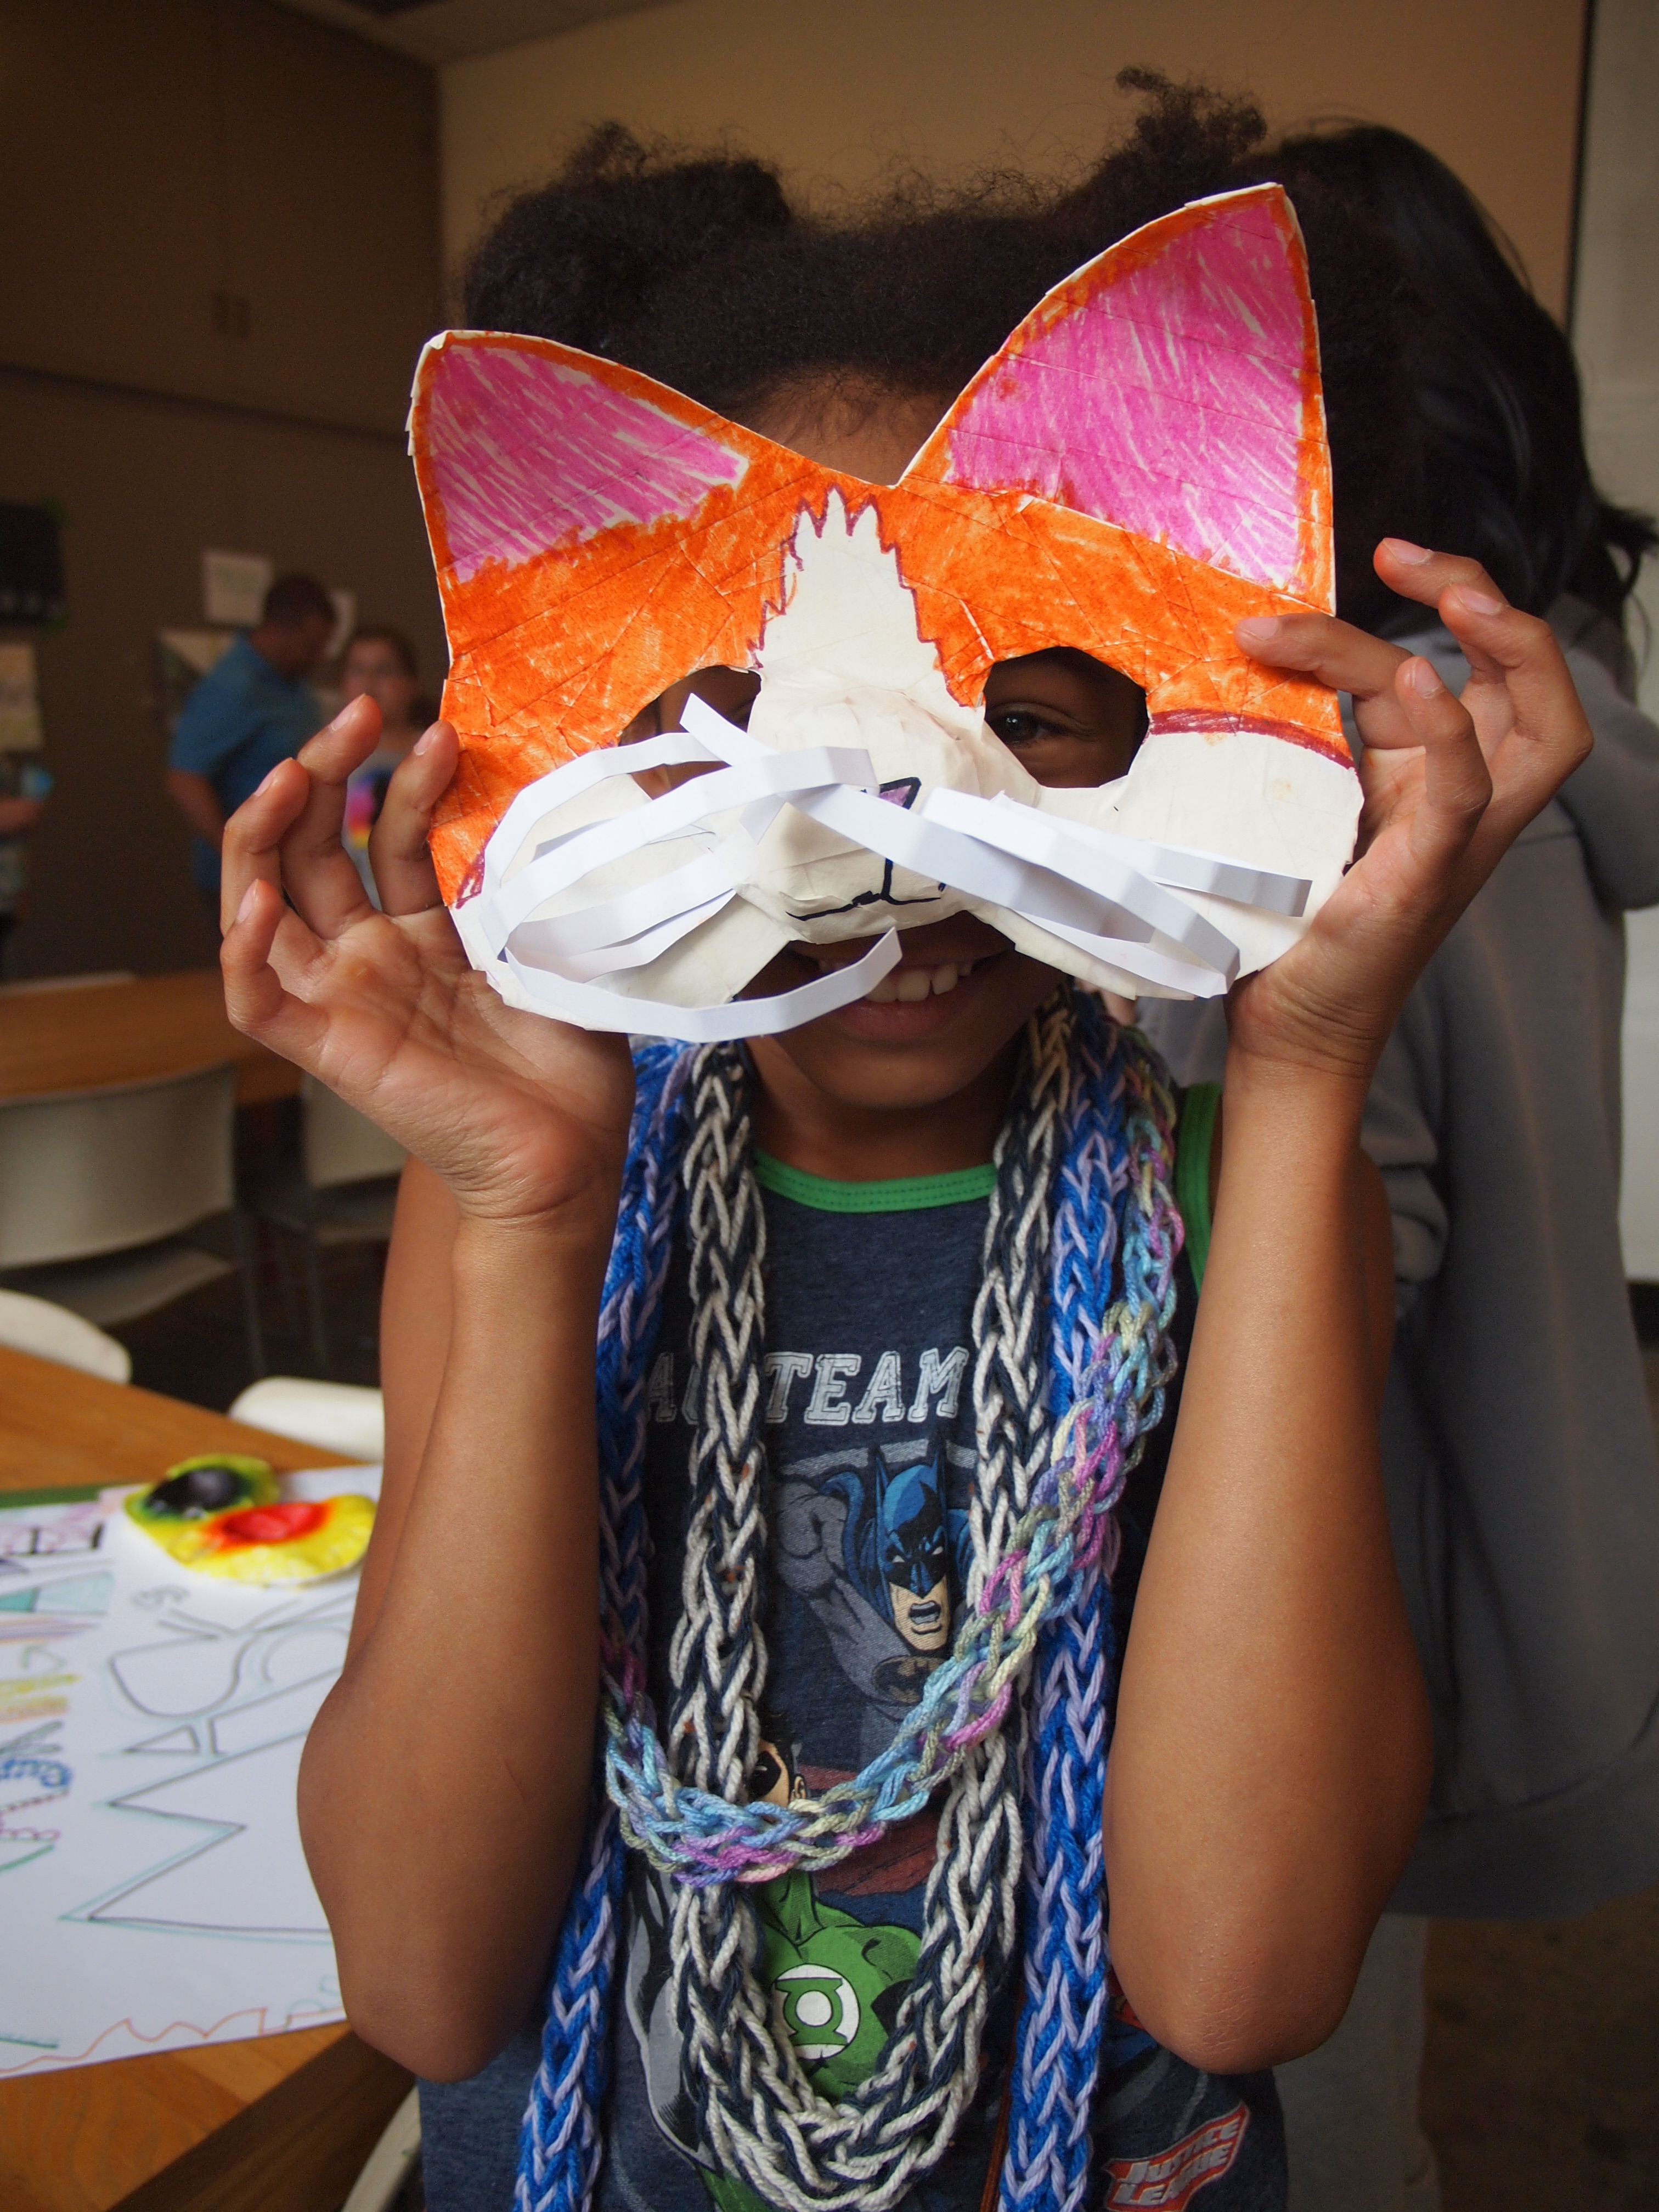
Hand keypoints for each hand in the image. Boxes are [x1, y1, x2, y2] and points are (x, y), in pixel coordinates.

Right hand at [220, 697, 634, 1237]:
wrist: (572, 1156)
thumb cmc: (572, 1066)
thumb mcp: (554, 949)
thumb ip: (532, 882)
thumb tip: (545, 796)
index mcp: (423, 935)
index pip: (381, 836)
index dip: (397, 779)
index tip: (438, 728)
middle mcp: (373, 959)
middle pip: (311, 848)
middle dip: (323, 768)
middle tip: (358, 707)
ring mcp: (345, 999)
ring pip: (262, 904)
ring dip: (263, 833)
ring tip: (293, 771)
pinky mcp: (330, 1051)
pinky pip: (256, 1001)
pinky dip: (243, 951)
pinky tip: (259, 900)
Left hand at [1223, 540, 1591, 1085]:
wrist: (1283, 1026)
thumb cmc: (1281, 920)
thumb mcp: (1290, 798)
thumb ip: (1292, 728)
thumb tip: (1245, 644)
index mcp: (1429, 775)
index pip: (1461, 664)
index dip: (1441, 597)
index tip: (1383, 554)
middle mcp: (1460, 799)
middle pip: (1527, 678)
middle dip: (1489, 600)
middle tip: (1406, 558)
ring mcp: (1455, 839)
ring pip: (1533, 726)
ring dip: (1508, 649)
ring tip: (1452, 596)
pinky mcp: (1426, 876)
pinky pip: (1470, 793)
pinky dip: (1452, 734)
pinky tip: (1416, 681)